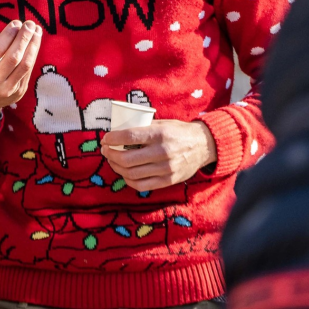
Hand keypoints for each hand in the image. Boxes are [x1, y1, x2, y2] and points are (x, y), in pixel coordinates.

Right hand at [0, 20, 41, 129]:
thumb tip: (16, 28)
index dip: (8, 34)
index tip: (16, 22)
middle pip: (13, 57)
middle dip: (24, 38)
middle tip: (30, 24)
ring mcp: (7, 90)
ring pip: (25, 65)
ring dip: (33, 46)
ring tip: (37, 31)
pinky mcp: (19, 93)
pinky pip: (28, 71)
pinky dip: (32, 55)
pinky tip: (34, 44)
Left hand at [100, 120, 216, 191]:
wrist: (203, 145)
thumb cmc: (178, 131)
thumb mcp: (162, 123)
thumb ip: (143, 127)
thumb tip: (118, 131)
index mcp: (160, 134)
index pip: (129, 137)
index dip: (112, 139)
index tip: (105, 139)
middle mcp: (162, 152)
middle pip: (127, 158)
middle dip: (110, 154)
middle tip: (105, 150)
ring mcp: (166, 168)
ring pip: (132, 173)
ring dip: (116, 167)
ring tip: (112, 161)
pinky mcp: (168, 181)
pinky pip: (142, 185)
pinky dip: (128, 180)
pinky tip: (124, 173)